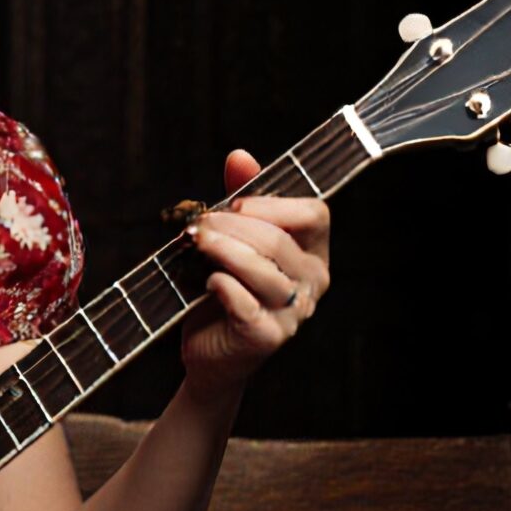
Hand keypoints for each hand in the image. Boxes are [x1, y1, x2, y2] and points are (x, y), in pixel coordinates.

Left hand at [178, 148, 331, 404]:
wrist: (212, 354)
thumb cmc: (225, 290)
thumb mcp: (235, 241)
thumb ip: (242, 199)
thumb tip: (239, 156)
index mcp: (312, 254)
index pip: (315, 214)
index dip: (273, 204)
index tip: (234, 205)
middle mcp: (312, 284)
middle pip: (279, 240)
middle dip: (233, 226)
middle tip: (199, 225)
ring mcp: (292, 314)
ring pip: (263, 270)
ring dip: (222, 250)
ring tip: (196, 243)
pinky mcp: (266, 337)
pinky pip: (244, 303)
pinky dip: (221, 286)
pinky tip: (206, 282)